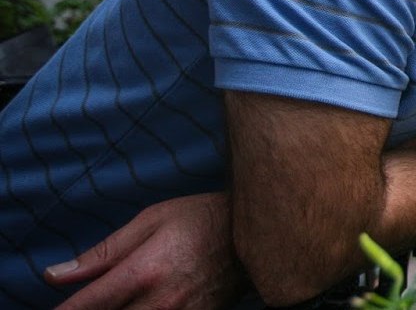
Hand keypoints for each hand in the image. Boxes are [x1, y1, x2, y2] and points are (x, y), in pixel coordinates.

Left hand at [46, 192, 243, 309]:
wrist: (258, 233)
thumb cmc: (202, 218)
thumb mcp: (150, 221)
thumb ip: (102, 253)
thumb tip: (55, 275)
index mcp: (144, 271)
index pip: (87, 305)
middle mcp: (160, 301)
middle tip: (101, 299)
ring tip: (127, 298)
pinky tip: (146, 304)